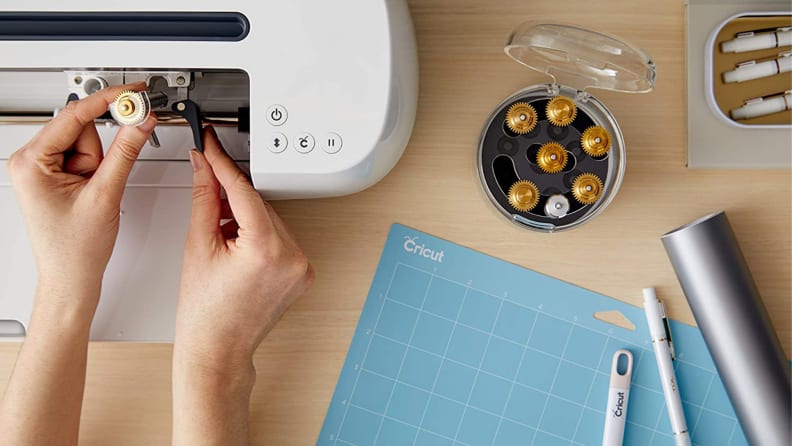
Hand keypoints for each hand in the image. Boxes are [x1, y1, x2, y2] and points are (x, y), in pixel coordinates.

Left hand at [6, 83, 156, 317]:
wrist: (70, 279)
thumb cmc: (74, 249)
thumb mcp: (105, 194)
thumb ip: (126, 152)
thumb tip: (140, 122)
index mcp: (31, 162)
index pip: (74, 116)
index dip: (108, 101)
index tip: (132, 92)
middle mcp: (30, 161)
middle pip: (81, 130)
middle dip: (100, 154)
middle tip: (104, 180)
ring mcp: (40, 169)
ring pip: (85, 145)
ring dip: (99, 167)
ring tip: (94, 194)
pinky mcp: (52, 177)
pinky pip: (83, 159)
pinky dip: (96, 172)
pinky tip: (91, 193)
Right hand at [175, 127, 313, 372]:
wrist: (217, 349)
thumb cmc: (204, 311)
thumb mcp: (198, 246)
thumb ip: (204, 198)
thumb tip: (204, 165)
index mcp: (266, 250)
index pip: (244, 190)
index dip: (224, 163)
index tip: (212, 145)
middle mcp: (292, 257)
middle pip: (259, 204)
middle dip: (232, 197)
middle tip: (206, 194)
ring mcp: (301, 267)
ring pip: (270, 219)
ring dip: (246, 217)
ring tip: (219, 238)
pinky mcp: (302, 273)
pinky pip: (280, 238)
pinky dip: (259, 234)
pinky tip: (237, 247)